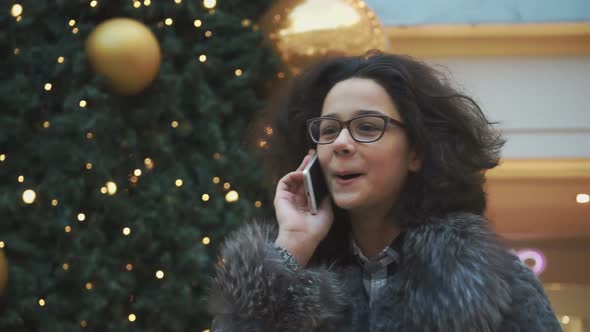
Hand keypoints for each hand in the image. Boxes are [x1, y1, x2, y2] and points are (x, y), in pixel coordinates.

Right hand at [273, 150, 333, 267]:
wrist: (302, 237)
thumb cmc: (315, 228)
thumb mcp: (326, 210)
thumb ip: (325, 197)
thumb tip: (327, 184)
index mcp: (308, 204)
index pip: (311, 185)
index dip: (315, 174)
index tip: (321, 164)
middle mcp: (298, 200)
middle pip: (302, 179)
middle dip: (307, 166)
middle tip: (313, 155)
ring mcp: (289, 198)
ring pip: (293, 178)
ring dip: (300, 167)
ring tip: (309, 160)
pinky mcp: (281, 197)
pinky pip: (285, 181)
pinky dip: (292, 175)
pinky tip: (301, 173)